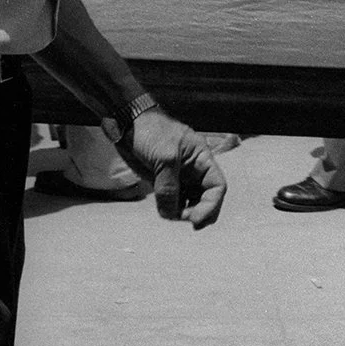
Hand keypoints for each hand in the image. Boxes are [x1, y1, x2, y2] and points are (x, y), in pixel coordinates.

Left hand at [101, 108, 226, 229]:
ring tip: (171, 215)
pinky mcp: (164, 182)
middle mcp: (194, 171)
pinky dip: (171, 210)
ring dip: (184, 213)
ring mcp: (179, 177)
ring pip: (190, 202)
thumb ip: (169, 186)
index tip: (196, 218)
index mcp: (202, 159)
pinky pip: (173, 201)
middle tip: (187, 221)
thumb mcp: (165, 156)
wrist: (127, 124)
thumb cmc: (151, 131)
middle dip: (200, 212)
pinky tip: (165, 211)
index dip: (212, 205)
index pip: (217, 186)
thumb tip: (170, 214)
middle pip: (207, 198)